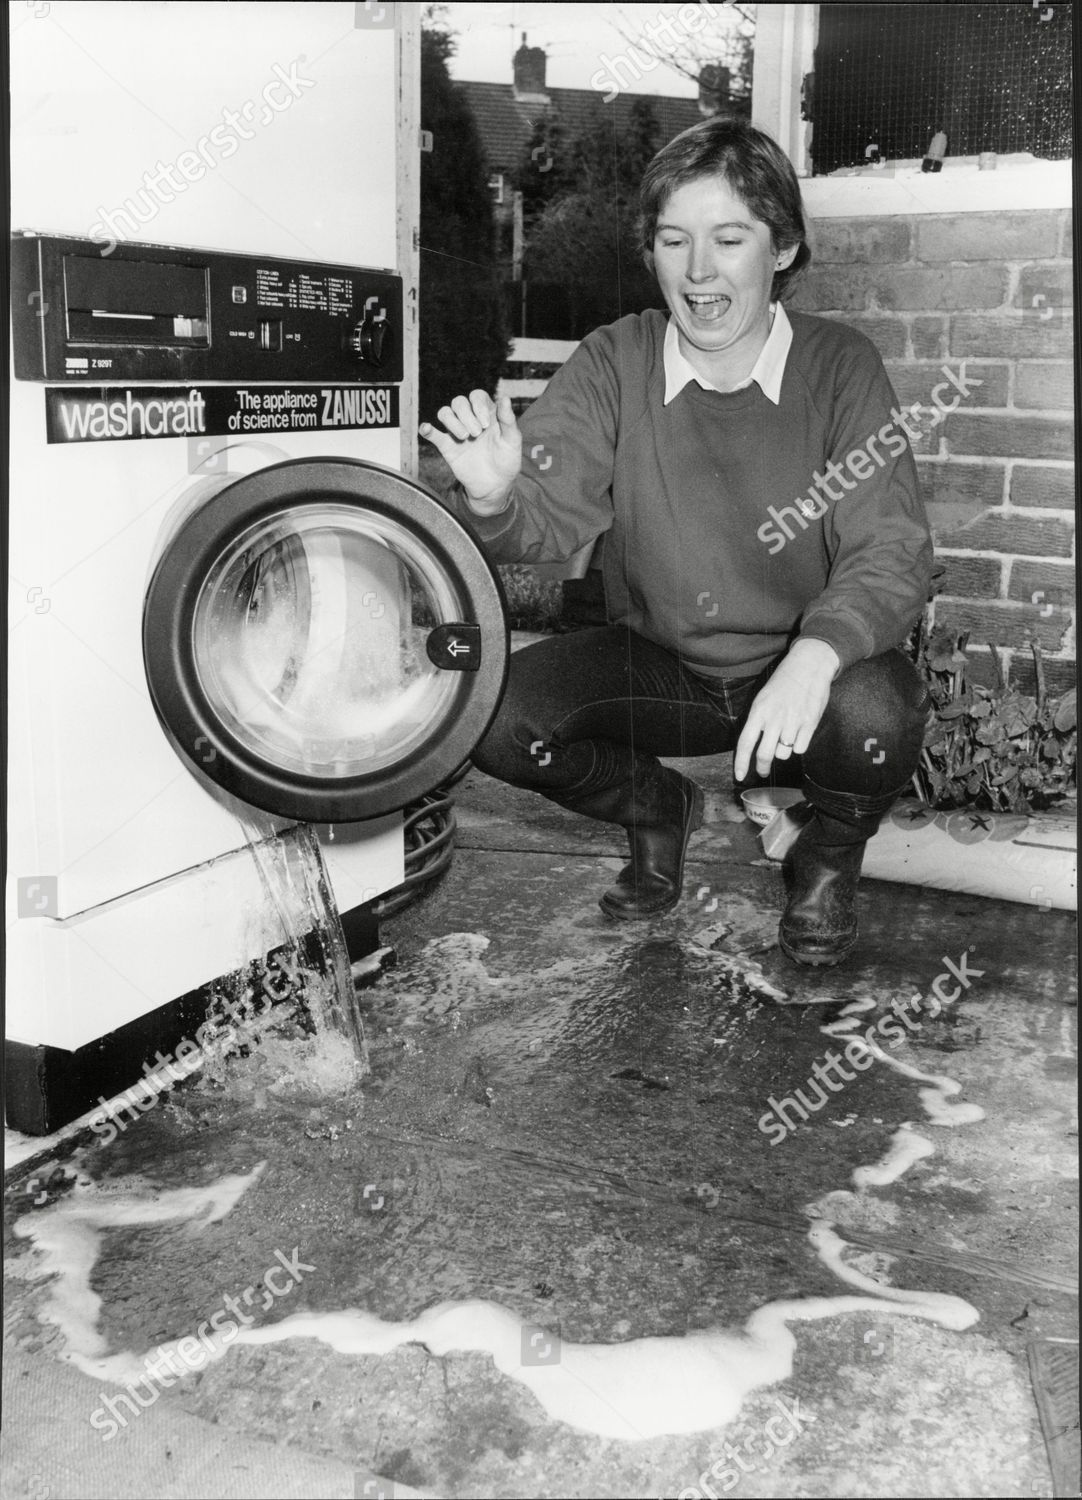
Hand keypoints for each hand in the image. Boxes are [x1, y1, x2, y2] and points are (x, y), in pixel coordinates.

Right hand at [419, 390, 521, 514]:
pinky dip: (427, 429)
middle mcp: (470, 419)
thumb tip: (504, 397)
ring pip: (445, 413)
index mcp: (487, 414)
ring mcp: (457, 432)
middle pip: (459, 402)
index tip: (486, 424)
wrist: (495, 485)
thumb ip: (508, 419)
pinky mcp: (447, 447)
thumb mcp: (512, 440)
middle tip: (477, 434)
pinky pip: (433, 434)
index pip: (477, 396)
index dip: (479, 405)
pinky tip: (426, 428)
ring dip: (452, 421)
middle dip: (467, 415)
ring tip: (464, 437)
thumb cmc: (507, 460)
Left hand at [734, 639, 840, 781]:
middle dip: (762, 767)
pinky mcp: (810, 724)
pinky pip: (800, 749)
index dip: (741, 763)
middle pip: (765, 754)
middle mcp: (774, 718)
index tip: (739, 776)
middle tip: (762, 771)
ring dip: (783, 751)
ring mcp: (793, 722)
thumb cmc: (784, 682)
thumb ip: (758, 721)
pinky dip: (798, 746)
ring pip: (784, 754)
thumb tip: (753, 745)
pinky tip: (799, 732)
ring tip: (786, 735)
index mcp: (759, 711)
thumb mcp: (763, 698)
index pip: (745, 743)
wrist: (809, 666)